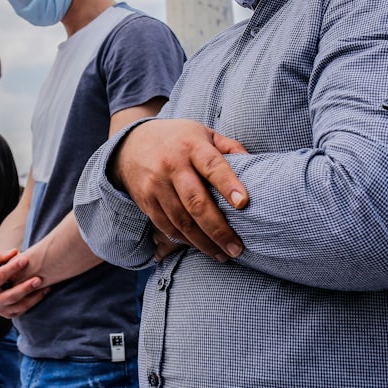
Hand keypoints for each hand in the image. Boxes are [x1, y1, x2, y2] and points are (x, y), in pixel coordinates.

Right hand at [0, 249, 48, 318]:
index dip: (12, 268)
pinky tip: (43, 293)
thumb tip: (15, 252)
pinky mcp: (7, 314)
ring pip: (19, 306)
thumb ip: (0, 257)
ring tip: (46, 288)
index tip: (25, 259)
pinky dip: (33, 302)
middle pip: (11, 295)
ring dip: (34, 298)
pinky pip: (22, 310)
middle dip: (26, 288)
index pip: (0, 276)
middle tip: (39, 279)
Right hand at [111, 118, 249, 260]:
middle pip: (196, 201)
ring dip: (203, 241)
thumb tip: (256, 167)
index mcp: (191, 146)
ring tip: (222, 255)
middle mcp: (171, 165)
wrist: (130, 143)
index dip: (228, 184)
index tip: (243, 204)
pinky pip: (166, 225)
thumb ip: (229, 147)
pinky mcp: (145, 200)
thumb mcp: (204, 133)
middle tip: (236, 248)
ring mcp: (156, 184)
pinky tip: (200, 246)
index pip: (212, 166)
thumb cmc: (178, 139)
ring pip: (181, 219)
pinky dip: (184, 239)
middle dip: (218, 228)